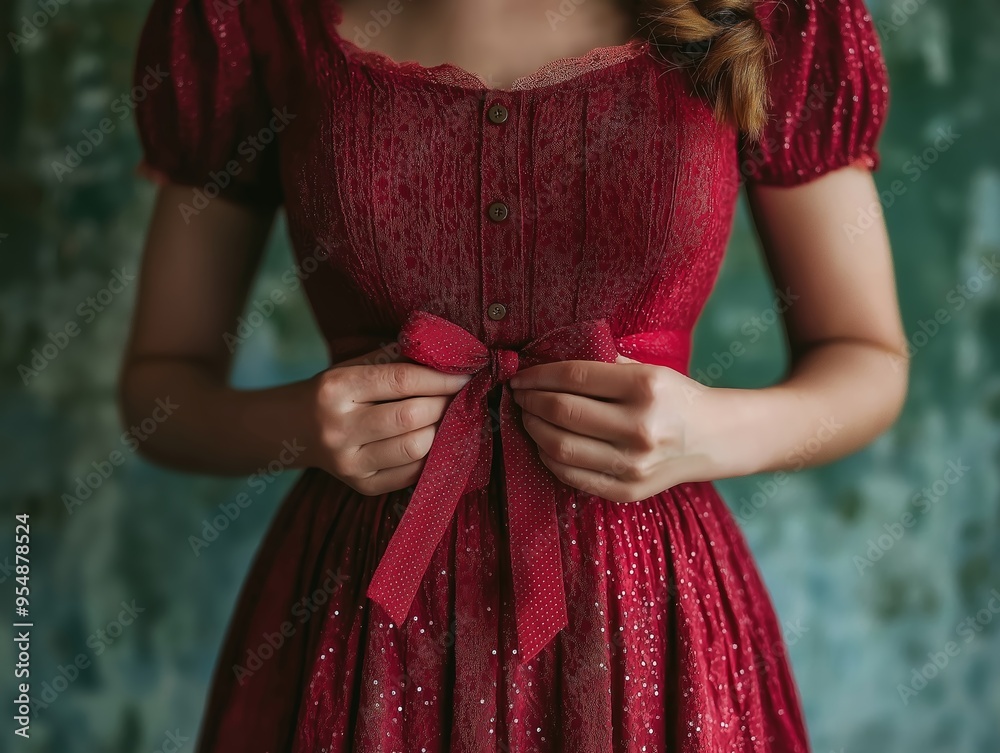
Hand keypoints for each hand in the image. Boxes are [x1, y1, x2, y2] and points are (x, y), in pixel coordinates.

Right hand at [306, 345, 471, 494]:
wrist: (297, 430)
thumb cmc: (337, 392)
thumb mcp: (355, 366)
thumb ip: (396, 360)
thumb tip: (448, 359)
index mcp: (336, 388)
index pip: (401, 380)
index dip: (440, 378)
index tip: (465, 375)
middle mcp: (338, 428)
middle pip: (410, 417)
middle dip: (444, 404)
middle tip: (457, 397)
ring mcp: (349, 462)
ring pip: (415, 448)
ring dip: (441, 430)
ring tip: (446, 417)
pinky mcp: (363, 486)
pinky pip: (412, 473)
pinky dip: (432, 455)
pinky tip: (434, 439)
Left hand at [507, 355, 722, 502]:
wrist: (714, 438)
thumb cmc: (673, 397)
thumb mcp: (647, 370)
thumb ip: (601, 365)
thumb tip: (545, 364)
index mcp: (645, 387)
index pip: (574, 377)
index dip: (538, 375)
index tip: (520, 376)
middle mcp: (640, 427)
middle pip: (563, 412)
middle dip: (530, 402)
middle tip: (519, 395)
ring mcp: (634, 464)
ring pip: (560, 447)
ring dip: (533, 429)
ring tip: (528, 417)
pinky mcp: (627, 490)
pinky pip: (572, 476)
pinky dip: (549, 458)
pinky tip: (544, 443)